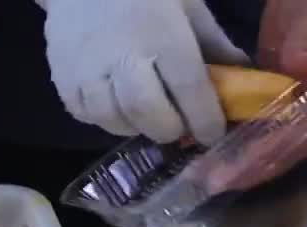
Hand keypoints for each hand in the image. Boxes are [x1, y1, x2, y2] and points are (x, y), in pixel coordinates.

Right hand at [42, 0, 249, 144]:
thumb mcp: (187, 5)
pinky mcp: (62, 77)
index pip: (189, 90)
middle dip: (169, 128)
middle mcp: (123, 55)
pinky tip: (116, 105)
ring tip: (146, 115)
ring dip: (136, 126)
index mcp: (163, 34)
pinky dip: (105, 118)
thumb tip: (244, 77)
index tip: (212, 134)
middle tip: (177, 125)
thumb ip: (214, 44)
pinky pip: (86, 115)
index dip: (205, 120)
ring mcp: (87, 69)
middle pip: (149, 114)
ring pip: (115, 121)